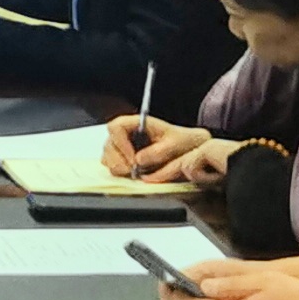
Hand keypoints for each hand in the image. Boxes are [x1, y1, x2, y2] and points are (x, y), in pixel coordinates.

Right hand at [103, 115, 219, 184]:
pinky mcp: (124, 160)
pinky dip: (119, 172)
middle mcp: (127, 134)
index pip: (117, 126)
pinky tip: (132, 176)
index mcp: (137, 123)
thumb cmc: (183, 142)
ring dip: (117, 167)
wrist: (191, 150)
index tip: (133, 159)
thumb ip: (158, 152)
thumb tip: (139, 160)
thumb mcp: (175, 144)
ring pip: (107, 156)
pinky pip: (112, 165)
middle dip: (118, 160)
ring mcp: (123, 147)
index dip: (120, 143)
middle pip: (109, 143)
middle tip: (133, 172)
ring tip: (134, 174)